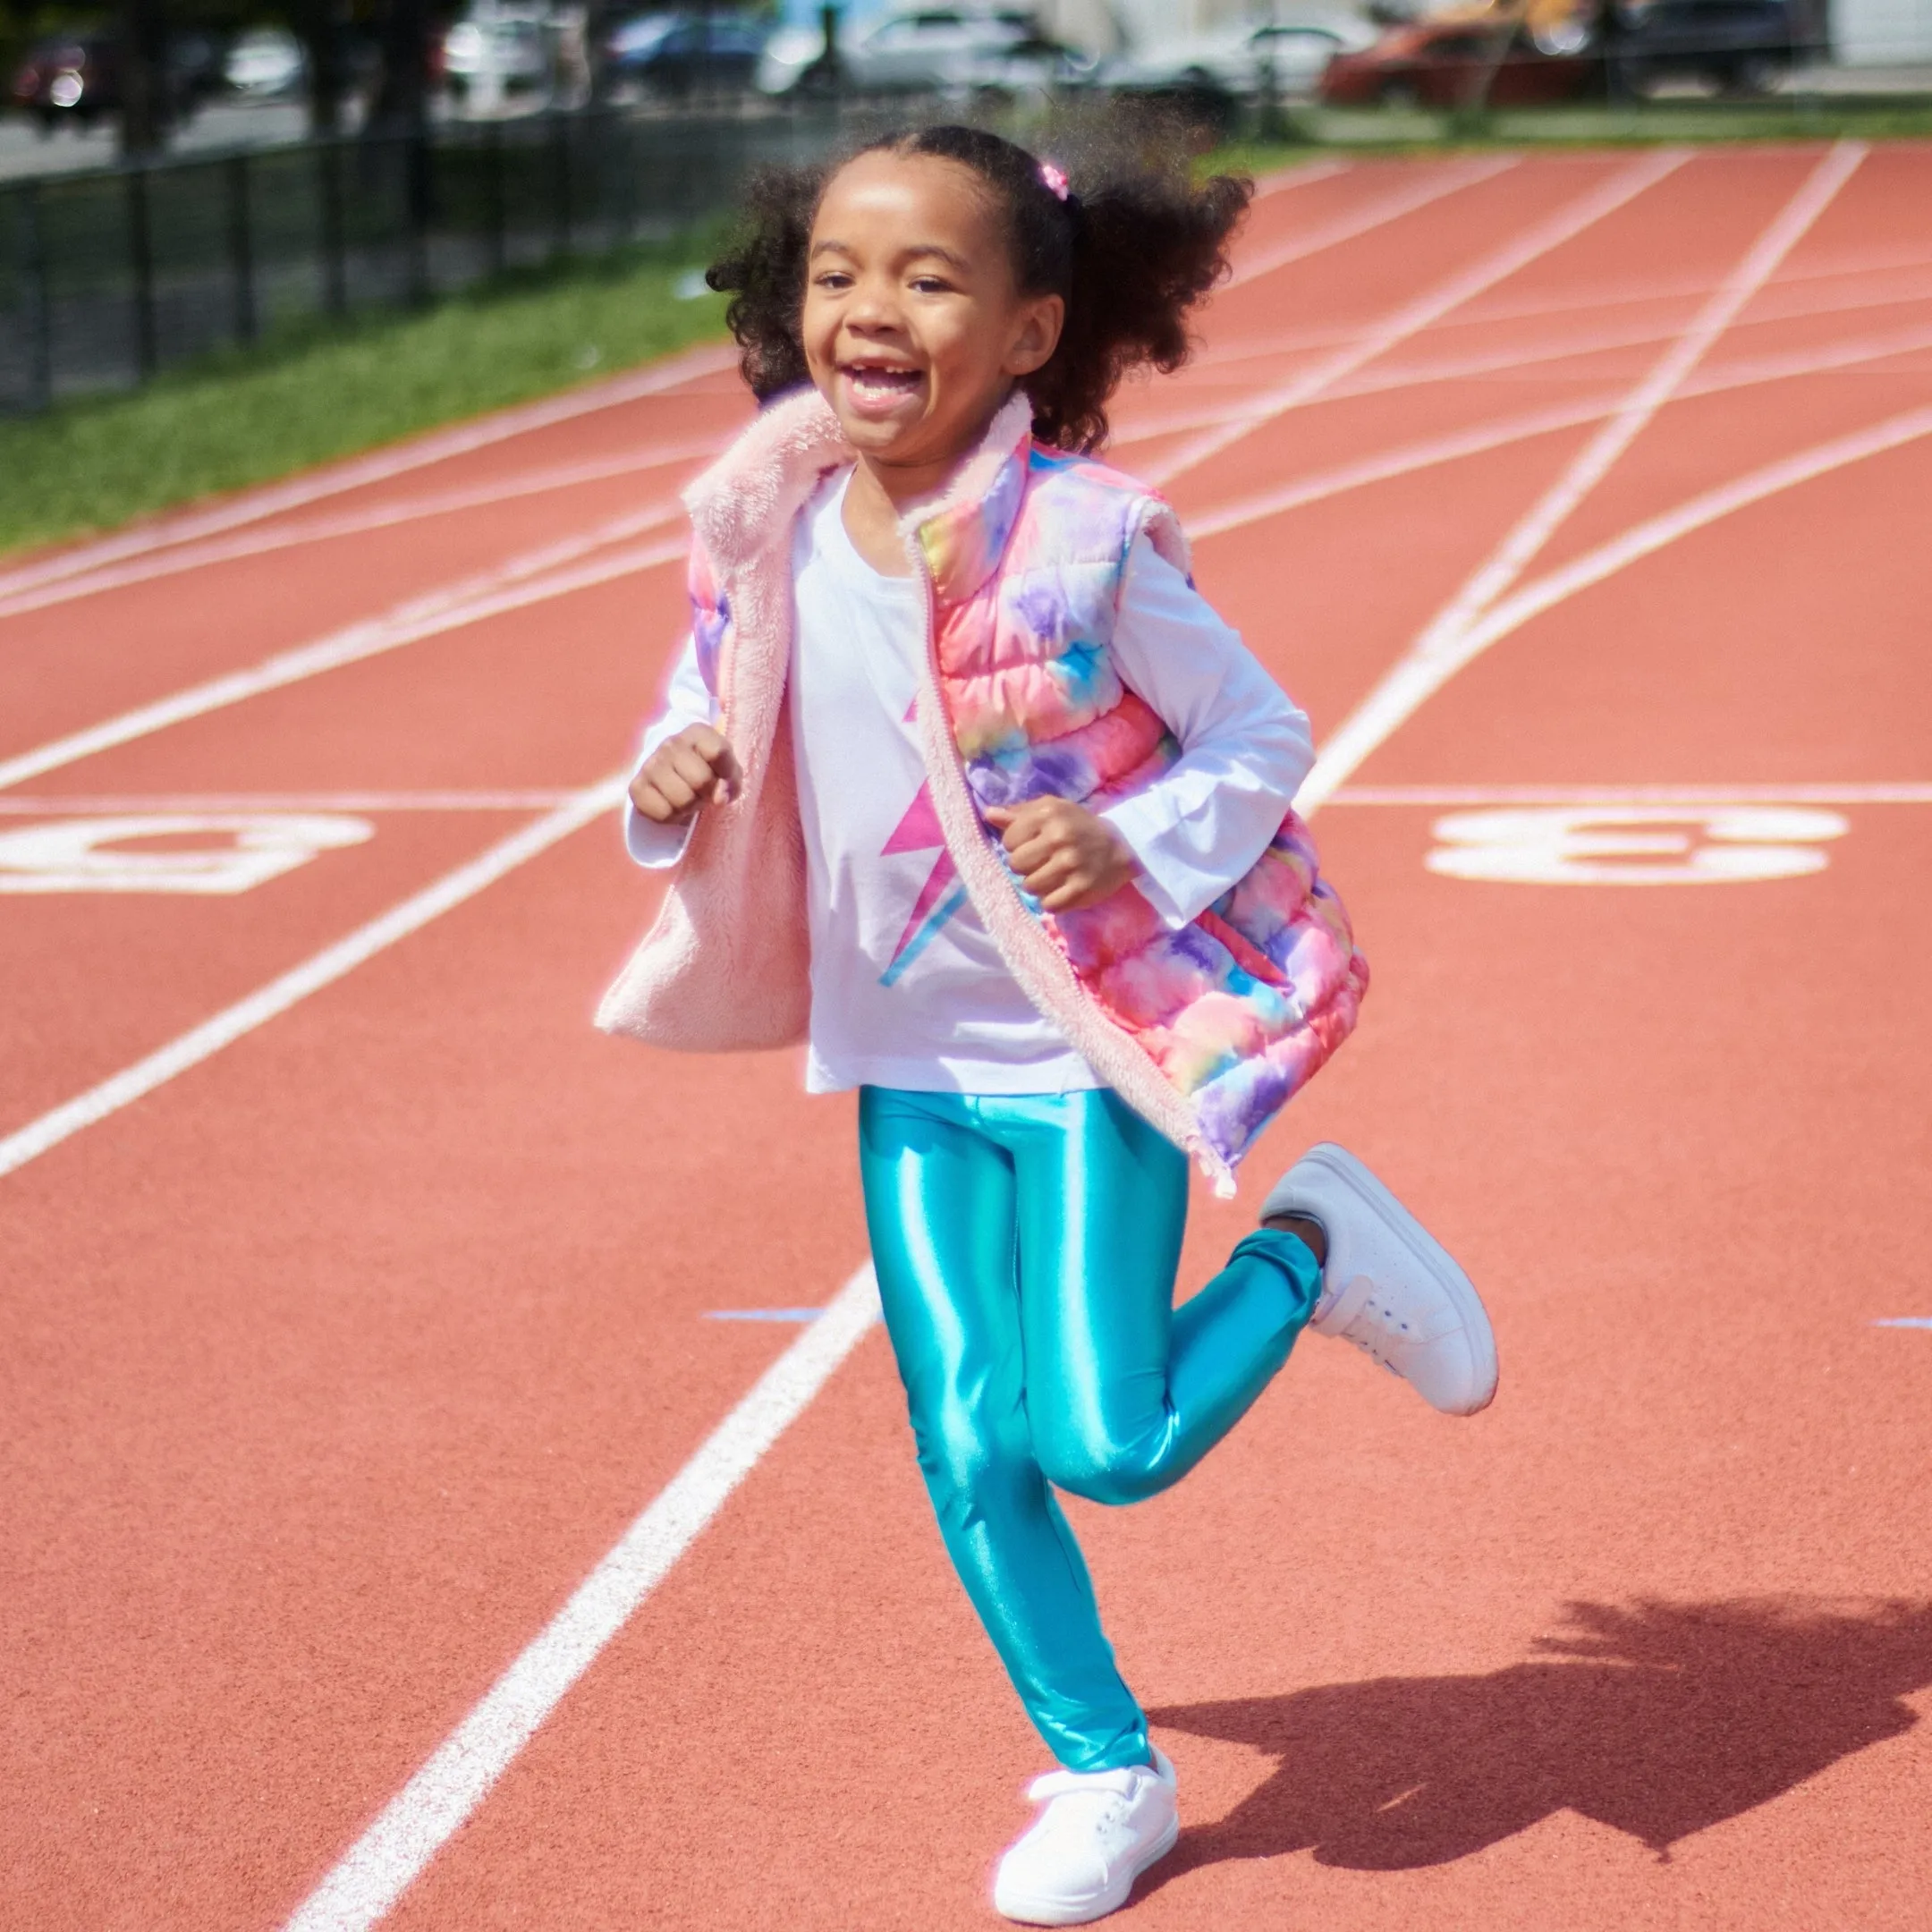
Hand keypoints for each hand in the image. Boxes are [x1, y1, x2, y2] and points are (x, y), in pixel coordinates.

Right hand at [628, 725, 741, 825]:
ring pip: (682, 800)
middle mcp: (670, 744)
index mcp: (697, 733)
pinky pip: (663, 814)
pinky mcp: (636, 787)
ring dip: (691, 806)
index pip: (718, 752)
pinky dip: (673, 817)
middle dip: (707, 793)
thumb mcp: (727, 770)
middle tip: (703, 791)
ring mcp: (650, 764)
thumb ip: (731, 782)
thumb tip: (719, 799)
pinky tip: (673, 804)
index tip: (723, 777)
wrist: (672, 772)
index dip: (727, 773)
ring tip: (689, 797)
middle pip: (701, 780)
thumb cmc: (707, 770)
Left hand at [983, 795, 1135, 912]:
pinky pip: (1049, 905)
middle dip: (1024, 867)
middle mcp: (1059, 838)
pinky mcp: (1081, 889)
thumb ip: (1019, 813)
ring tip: (1050, 877)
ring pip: (1029, 887)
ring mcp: (1071, 865)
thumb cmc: (1078, 825)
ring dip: (1036, 885)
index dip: (1015, 845)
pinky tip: (1060, 890)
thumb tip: (988, 814)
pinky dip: (1051, 901)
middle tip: (1039, 863)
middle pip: (1016, 865)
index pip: (1009, 840)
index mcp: (1048, 815)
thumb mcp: (1052, 810)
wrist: (1121, 845)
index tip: (1031, 845)